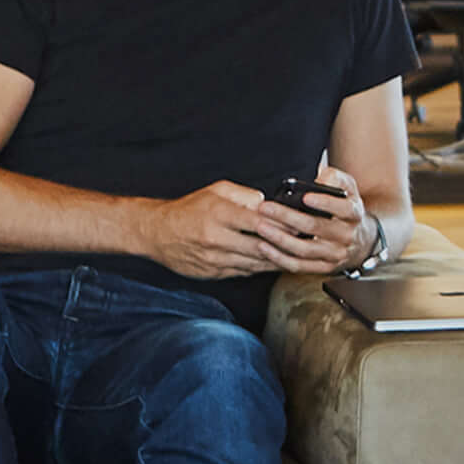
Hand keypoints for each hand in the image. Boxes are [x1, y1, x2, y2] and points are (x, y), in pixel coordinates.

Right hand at [141, 181, 337, 279]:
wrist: (157, 233)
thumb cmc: (189, 209)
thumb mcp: (216, 191)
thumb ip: (244, 195)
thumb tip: (267, 204)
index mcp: (219, 215)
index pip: (259, 222)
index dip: (282, 224)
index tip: (299, 224)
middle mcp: (217, 238)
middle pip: (260, 246)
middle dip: (285, 245)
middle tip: (306, 243)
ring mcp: (215, 259)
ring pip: (255, 263)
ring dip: (277, 260)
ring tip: (297, 255)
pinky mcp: (213, 272)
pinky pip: (244, 272)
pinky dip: (261, 268)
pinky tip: (275, 263)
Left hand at [267, 167, 371, 273]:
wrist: (360, 239)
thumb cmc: (345, 208)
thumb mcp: (348, 188)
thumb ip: (334, 178)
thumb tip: (320, 178)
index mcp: (354, 214)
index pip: (343, 209)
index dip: (325, 203)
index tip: (305, 197)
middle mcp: (346, 236)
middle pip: (316, 227)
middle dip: (287, 217)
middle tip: (265, 208)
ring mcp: (335, 254)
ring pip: (304, 250)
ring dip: (279, 239)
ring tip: (261, 227)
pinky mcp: (323, 268)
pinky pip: (299, 266)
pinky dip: (279, 257)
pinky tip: (264, 247)